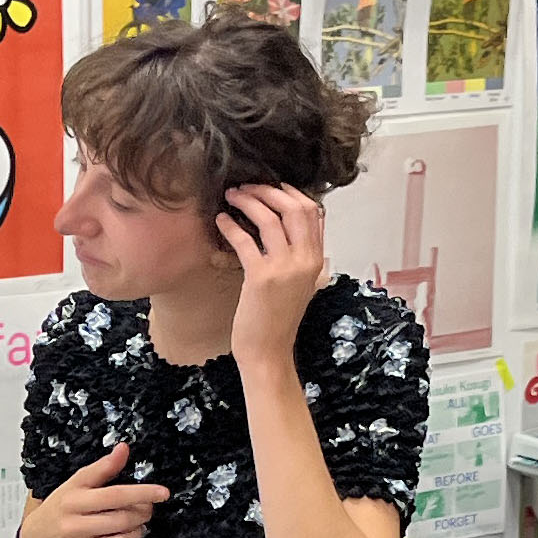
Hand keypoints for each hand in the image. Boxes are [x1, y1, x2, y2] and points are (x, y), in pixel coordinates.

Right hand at [23, 443, 169, 537]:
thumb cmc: (58, 510)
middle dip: (142, 513)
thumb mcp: (75, 484)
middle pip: (122, 520)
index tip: (163, 493)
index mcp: (73, 502)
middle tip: (146, 509)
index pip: (114, 496)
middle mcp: (74, 528)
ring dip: (138, 534)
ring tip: (138, 526)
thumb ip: (102, 468)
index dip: (143, 493)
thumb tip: (124, 449)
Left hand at [216, 185, 326, 366]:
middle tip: (247, 186)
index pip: (313, 212)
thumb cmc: (277, 319)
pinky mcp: (261, 278)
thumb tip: (292, 232)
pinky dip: (232, 226)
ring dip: (248, 201)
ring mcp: (285, 268)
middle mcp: (306, 260)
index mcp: (316, 259)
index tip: (271, 186)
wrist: (269, 351)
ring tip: (232, 196)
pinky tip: (221, 221)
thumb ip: (301, 257)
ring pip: (270, 218)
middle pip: (294, 207)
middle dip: (269, 190)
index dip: (291, 192)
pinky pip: (246, 241)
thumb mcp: (300, 284)